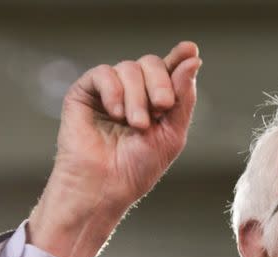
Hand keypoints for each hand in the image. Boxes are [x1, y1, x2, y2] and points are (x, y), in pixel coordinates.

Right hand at [28, 42, 201, 256]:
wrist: (106, 186)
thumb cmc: (138, 168)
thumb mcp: (172, 133)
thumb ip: (183, 97)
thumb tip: (192, 58)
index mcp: (155, 101)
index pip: (169, 70)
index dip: (179, 58)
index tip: (190, 50)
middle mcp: (132, 92)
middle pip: (151, 63)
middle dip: (160, 83)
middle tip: (162, 107)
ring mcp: (109, 91)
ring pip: (129, 67)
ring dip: (137, 96)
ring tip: (136, 125)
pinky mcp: (84, 93)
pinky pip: (103, 73)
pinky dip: (114, 90)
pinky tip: (116, 113)